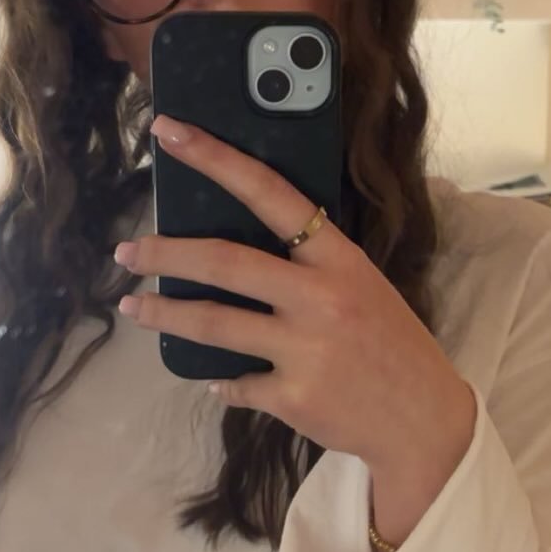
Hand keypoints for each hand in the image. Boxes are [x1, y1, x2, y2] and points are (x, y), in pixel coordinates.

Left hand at [113, 114, 476, 483]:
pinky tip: (213, 378)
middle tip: (126, 252)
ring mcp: (305, 348)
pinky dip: (219, 379)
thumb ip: (310, 265)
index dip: (215, 158)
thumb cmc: (391, 341)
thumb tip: (240, 253)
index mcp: (339, 258)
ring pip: (212, 323)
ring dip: (163, 314)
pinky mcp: (292, 396)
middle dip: (164, 253)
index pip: (271, 193)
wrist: (424, 419)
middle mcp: (320, 297)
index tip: (169, 133)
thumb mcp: (361, 285)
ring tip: (133, 307)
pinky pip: (235, 382)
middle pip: (223, 261)